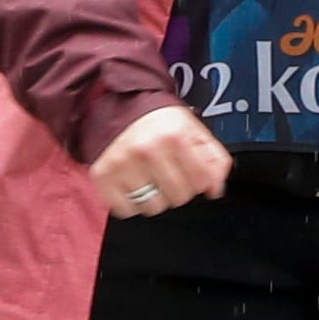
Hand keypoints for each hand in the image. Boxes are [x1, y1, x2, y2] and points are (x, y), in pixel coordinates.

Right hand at [92, 103, 230, 218]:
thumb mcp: (193, 130)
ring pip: (153, 208)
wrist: (121, 109)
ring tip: (149, 177)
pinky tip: (132, 183)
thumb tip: (215, 189)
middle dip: (177, 189)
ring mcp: (123, 164)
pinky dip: (130, 203)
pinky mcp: (103, 177)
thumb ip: (214, 158)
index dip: (199, 179)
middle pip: (178, 198)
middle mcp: (148, 150)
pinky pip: (126, 210)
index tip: (190, 170)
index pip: (201, 182)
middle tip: (167, 172)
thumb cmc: (160, 123)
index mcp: (175, 137)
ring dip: (154, 198)